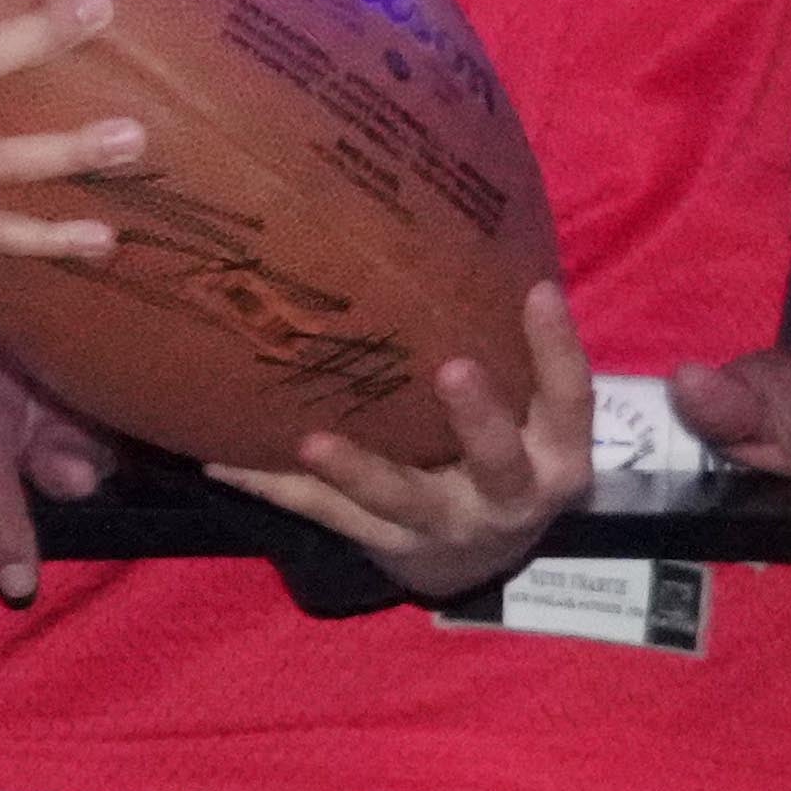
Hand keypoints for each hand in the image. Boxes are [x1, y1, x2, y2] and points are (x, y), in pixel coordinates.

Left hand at [216, 278, 592, 605]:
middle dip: (477, 418)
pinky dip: (272, 485)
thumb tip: (465, 229)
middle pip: (497, 461)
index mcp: (554, 454)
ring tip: (309, 439)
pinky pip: (324, 514)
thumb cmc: (504, 450)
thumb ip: (512, 350)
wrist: (479, 560)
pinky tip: (220, 462)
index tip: (537, 289)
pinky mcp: (385, 543)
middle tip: (452, 369)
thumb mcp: (530, 414)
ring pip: (400, 500)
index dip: (558, 346)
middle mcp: (507, 496)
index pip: (570, 398)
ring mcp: (443, 526)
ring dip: (356, 469)